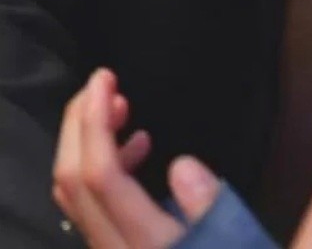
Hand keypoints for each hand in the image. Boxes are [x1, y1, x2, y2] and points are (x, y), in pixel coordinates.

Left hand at [53, 69, 221, 248]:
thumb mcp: (239, 243)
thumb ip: (210, 211)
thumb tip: (182, 165)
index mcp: (147, 246)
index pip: (99, 174)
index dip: (94, 120)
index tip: (105, 79)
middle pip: (72, 176)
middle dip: (80, 122)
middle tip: (104, 83)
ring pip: (74, 190)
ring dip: (89, 141)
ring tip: (123, 109)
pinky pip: (91, 204)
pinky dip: (103, 166)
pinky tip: (139, 146)